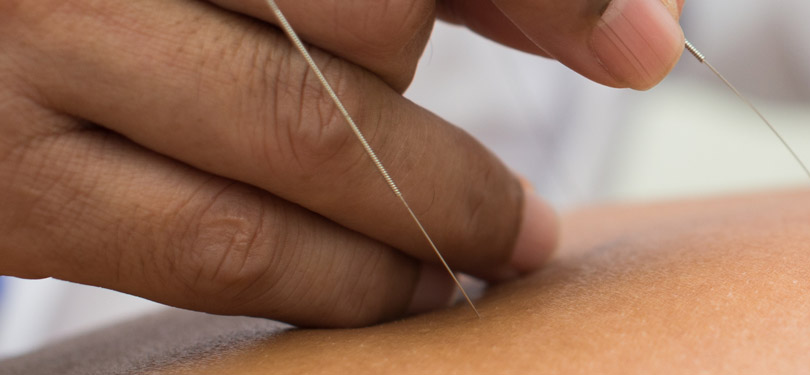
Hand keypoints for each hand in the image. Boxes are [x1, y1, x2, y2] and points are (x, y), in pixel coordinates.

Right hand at [0, 0, 689, 326]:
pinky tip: (405, 290)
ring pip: (311, 135)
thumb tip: (635, 33)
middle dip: (478, 120)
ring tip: (503, 245)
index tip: (643, 46)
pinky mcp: (9, 184)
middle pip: (373, 21)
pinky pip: (219, 245)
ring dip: (438, 212)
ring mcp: (41, 47)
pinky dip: (342, 282)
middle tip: (537, 205)